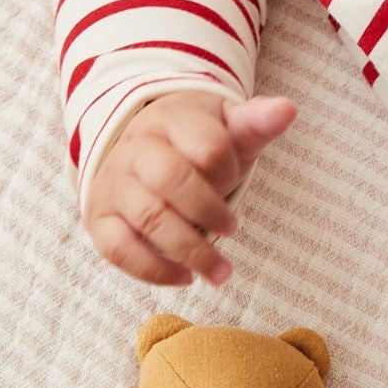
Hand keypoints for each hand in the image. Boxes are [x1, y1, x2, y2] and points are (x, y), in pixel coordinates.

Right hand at [82, 89, 296, 285]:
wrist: (140, 151)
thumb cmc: (194, 144)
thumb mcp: (227, 128)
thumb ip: (256, 123)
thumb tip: (288, 110)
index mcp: (170, 120)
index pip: (207, 147)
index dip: (228, 170)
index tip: (234, 178)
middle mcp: (135, 149)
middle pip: (171, 179)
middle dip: (209, 211)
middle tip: (233, 230)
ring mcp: (114, 184)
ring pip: (149, 218)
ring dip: (191, 250)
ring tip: (221, 272)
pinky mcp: (100, 218)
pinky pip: (118, 250)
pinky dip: (153, 270)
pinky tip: (185, 277)